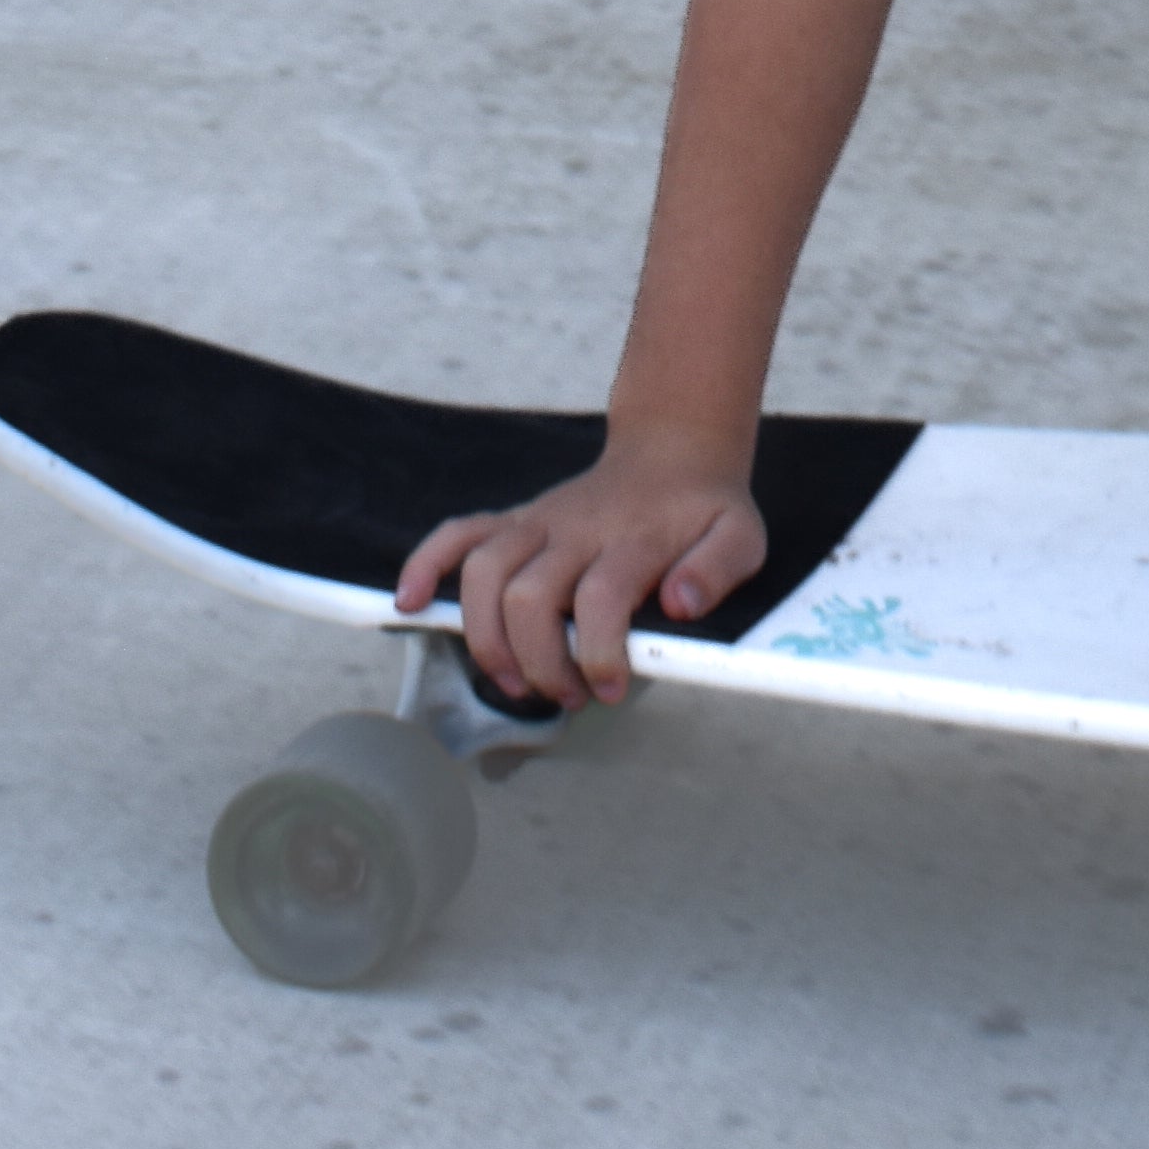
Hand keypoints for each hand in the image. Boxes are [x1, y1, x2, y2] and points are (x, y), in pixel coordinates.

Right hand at [393, 447, 767, 712]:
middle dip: (540, 661)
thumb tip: (676, 603)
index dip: (600, 655)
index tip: (612, 689)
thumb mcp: (740, 538)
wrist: (675, 453)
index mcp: (633, 539)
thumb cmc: (705, 510)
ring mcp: (540, 522)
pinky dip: (426, 563)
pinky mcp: (517, 521)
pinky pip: (460, 532)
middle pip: (531, 594)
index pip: (601, 598)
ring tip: (514, 681)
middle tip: (569, 696)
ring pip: (485, 570)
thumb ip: (717, 570)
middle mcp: (577, 528)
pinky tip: (408, 602)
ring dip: (486, 635)